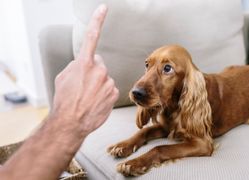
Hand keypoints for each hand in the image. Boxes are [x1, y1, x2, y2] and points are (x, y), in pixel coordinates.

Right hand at [51, 4, 118, 136]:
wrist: (70, 123)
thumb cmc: (64, 101)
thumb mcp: (63, 78)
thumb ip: (75, 66)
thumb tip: (83, 64)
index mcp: (83, 63)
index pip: (91, 36)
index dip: (97, 20)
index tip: (104, 9)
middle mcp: (99, 70)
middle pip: (99, 64)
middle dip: (93, 71)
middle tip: (83, 86)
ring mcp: (108, 82)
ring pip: (104, 78)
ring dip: (98, 84)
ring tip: (87, 97)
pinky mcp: (114, 93)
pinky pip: (109, 89)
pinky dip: (103, 94)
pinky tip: (95, 101)